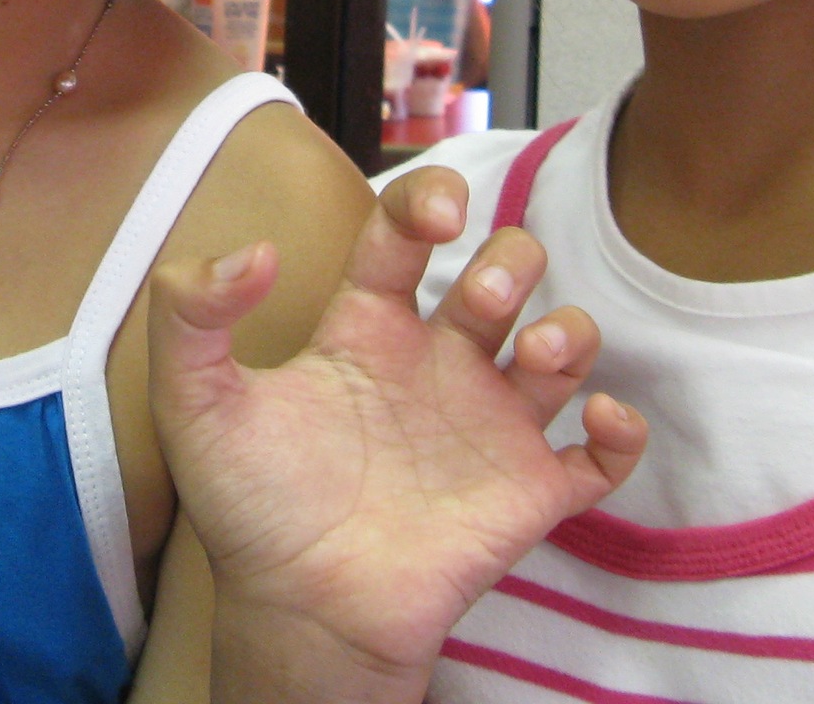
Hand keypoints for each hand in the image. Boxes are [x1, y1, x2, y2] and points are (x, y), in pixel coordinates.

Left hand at [149, 167, 646, 703]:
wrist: (298, 613)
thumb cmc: (250, 511)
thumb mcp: (197, 404)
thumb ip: (192, 314)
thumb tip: (251, 250)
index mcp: (368, 330)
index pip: (408, 234)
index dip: (430, 201)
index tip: (442, 213)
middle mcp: (437, 364)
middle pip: (502, 271)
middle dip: (510, 262)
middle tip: (482, 299)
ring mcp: (488, 427)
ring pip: (562, 346)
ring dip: (569, 332)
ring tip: (537, 355)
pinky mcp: (528, 493)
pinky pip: (602, 454)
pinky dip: (621, 429)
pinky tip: (600, 417)